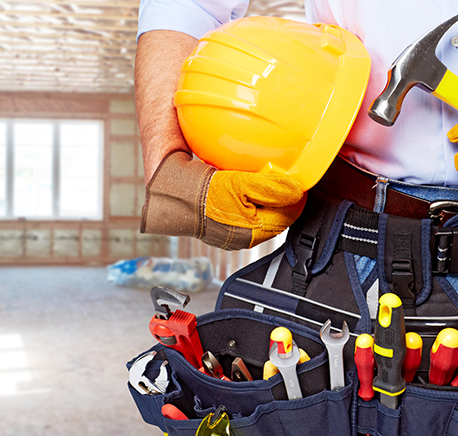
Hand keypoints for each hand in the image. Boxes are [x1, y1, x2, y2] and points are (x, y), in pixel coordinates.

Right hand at [142, 151, 305, 249]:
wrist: (163, 192)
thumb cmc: (193, 191)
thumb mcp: (236, 184)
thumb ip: (269, 188)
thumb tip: (295, 190)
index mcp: (251, 232)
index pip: (289, 213)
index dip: (294, 193)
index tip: (294, 177)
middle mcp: (243, 238)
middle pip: (278, 216)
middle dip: (281, 197)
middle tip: (278, 174)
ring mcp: (232, 234)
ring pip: (262, 215)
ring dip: (265, 198)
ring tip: (260, 179)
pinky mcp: (221, 227)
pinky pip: (245, 213)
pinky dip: (249, 199)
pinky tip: (241, 186)